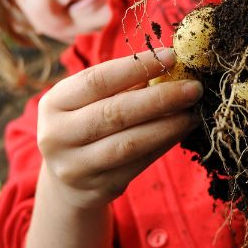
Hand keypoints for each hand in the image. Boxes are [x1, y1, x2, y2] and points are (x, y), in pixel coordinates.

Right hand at [36, 48, 202, 209]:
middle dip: (160, 99)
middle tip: (193, 88)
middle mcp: (57, 136)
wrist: (68, 177)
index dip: (136, 67)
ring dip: (167, 126)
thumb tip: (172, 64)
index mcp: (53, 103)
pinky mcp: (97, 189)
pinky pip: (138, 164)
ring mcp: (75, 167)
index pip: (97, 80)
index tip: (172, 58)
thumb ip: (124, 83)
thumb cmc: (87, 123)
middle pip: (115, 113)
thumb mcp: (91, 101)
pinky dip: (164, 145)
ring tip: (193, 112)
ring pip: (129, 143)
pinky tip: (182, 131)